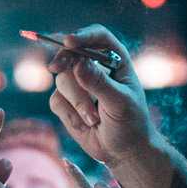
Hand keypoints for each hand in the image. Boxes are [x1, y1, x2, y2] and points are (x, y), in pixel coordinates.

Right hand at [45, 26, 162, 175]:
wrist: (123, 151)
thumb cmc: (130, 123)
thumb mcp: (120, 103)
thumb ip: (100, 83)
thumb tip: (78, 63)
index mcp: (115, 59)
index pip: (98, 36)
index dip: (82, 35)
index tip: (69, 41)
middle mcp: (95, 66)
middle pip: (71, 53)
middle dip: (64, 62)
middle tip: (56, 67)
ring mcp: (78, 83)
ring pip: (62, 79)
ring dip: (77, 102)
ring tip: (94, 119)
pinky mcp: (66, 101)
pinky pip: (56, 100)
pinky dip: (70, 114)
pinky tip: (86, 124)